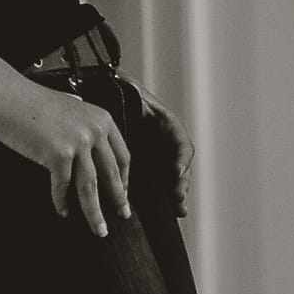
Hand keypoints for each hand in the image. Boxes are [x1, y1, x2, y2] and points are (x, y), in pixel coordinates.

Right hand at [0, 78, 131, 236]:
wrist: (10, 98)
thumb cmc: (33, 103)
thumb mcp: (72, 108)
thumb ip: (85, 126)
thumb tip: (90, 149)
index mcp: (102, 119)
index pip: (122, 155)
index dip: (125, 178)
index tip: (124, 192)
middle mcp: (94, 131)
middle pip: (111, 174)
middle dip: (118, 200)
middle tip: (122, 215)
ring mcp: (78, 143)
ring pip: (91, 187)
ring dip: (94, 212)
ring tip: (98, 227)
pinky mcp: (58, 154)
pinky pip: (63, 186)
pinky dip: (62, 201)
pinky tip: (63, 210)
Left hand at [133, 82, 194, 217]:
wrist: (112, 101)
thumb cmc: (121, 95)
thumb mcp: (129, 93)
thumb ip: (131, 93)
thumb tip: (125, 82)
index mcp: (165, 125)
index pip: (180, 142)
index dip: (180, 157)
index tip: (176, 170)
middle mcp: (166, 144)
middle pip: (180, 166)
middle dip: (181, 182)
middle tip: (178, 197)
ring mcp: (160, 158)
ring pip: (173, 178)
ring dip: (177, 194)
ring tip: (179, 209)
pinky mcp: (150, 170)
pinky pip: (161, 186)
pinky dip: (167, 199)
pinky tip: (172, 211)